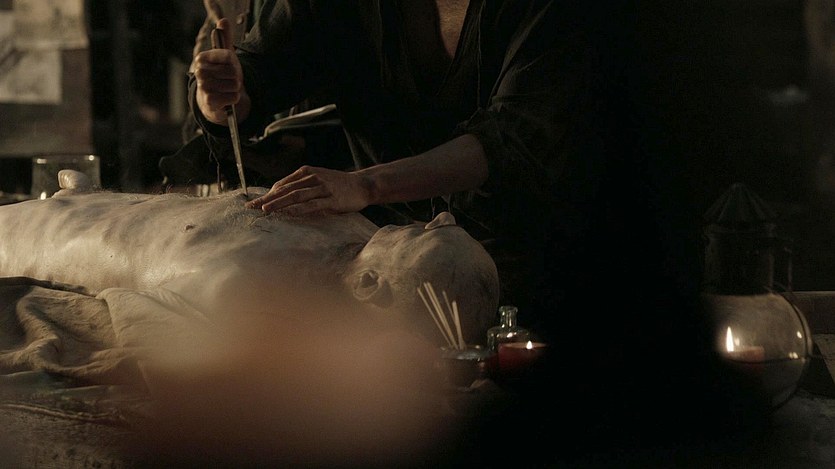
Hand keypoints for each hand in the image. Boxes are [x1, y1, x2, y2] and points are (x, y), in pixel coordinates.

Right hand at [193, 18, 246, 124]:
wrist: (216, 100)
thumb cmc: (222, 75)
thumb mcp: (225, 56)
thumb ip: (225, 38)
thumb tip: (223, 20)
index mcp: (202, 58)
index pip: (229, 56)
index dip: (234, 63)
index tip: (228, 67)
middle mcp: (200, 71)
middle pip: (233, 72)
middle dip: (236, 78)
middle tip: (229, 81)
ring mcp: (203, 87)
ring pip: (234, 85)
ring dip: (235, 88)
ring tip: (227, 89)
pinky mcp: (209, 101)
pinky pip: (233, 97)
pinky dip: (234, 98)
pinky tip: (227, 98)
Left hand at [246, 166, 372, 215]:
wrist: (363, 185)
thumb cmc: (338, 185)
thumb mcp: (318, 179)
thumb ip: (302, 185)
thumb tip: (282, 196)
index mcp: (307, 172)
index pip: (282, 184)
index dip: (267, 194)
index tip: (254, 203)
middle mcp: (313, 177)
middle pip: (286, 189)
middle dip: (267, 198)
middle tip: (252, 207)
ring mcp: (323, 188)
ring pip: (296, 196)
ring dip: (279, 203)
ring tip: (265, 210)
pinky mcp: (332, 199)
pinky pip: (312, 204)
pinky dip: (298, 209)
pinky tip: (287, 213)